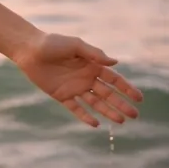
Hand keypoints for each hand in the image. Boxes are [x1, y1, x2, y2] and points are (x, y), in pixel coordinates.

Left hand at [11, 31, 143, 128]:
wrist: (30, 50)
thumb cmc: (53, 43)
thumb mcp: (75, 46)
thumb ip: (94, 54)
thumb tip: (115, 63)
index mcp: (92, 66)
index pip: (115, 80)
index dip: (127, 89)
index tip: (139, 98)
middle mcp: (86, 78)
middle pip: (108, 94)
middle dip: (121, 104)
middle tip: (134, 115)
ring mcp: (75, 88)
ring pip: (95, 103)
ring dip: (108, 112)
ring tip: (121, 122)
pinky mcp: (61, 95)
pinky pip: (76, 108)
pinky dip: (85, 116)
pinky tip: (96, 124)